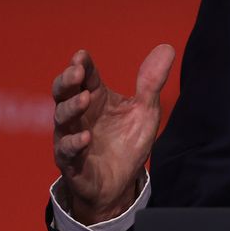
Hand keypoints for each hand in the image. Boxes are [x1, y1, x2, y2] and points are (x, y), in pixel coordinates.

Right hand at [51, 45, 175, 224]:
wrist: (121, 183)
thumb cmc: (128, 143)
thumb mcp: (145, 111)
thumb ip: (152, 82)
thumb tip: (167, 48)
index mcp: (95, 98)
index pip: (86, 76)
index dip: (82, 65)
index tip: (82, 55)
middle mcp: (78, 114)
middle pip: (63, 92)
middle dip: (67, 81)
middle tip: (76, 71)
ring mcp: (71, 136)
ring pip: (62, 118)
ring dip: (71, 107)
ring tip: (84, 98)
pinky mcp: (71, 162)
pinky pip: (67, 151)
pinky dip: (74, 143)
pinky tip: (84, 137)